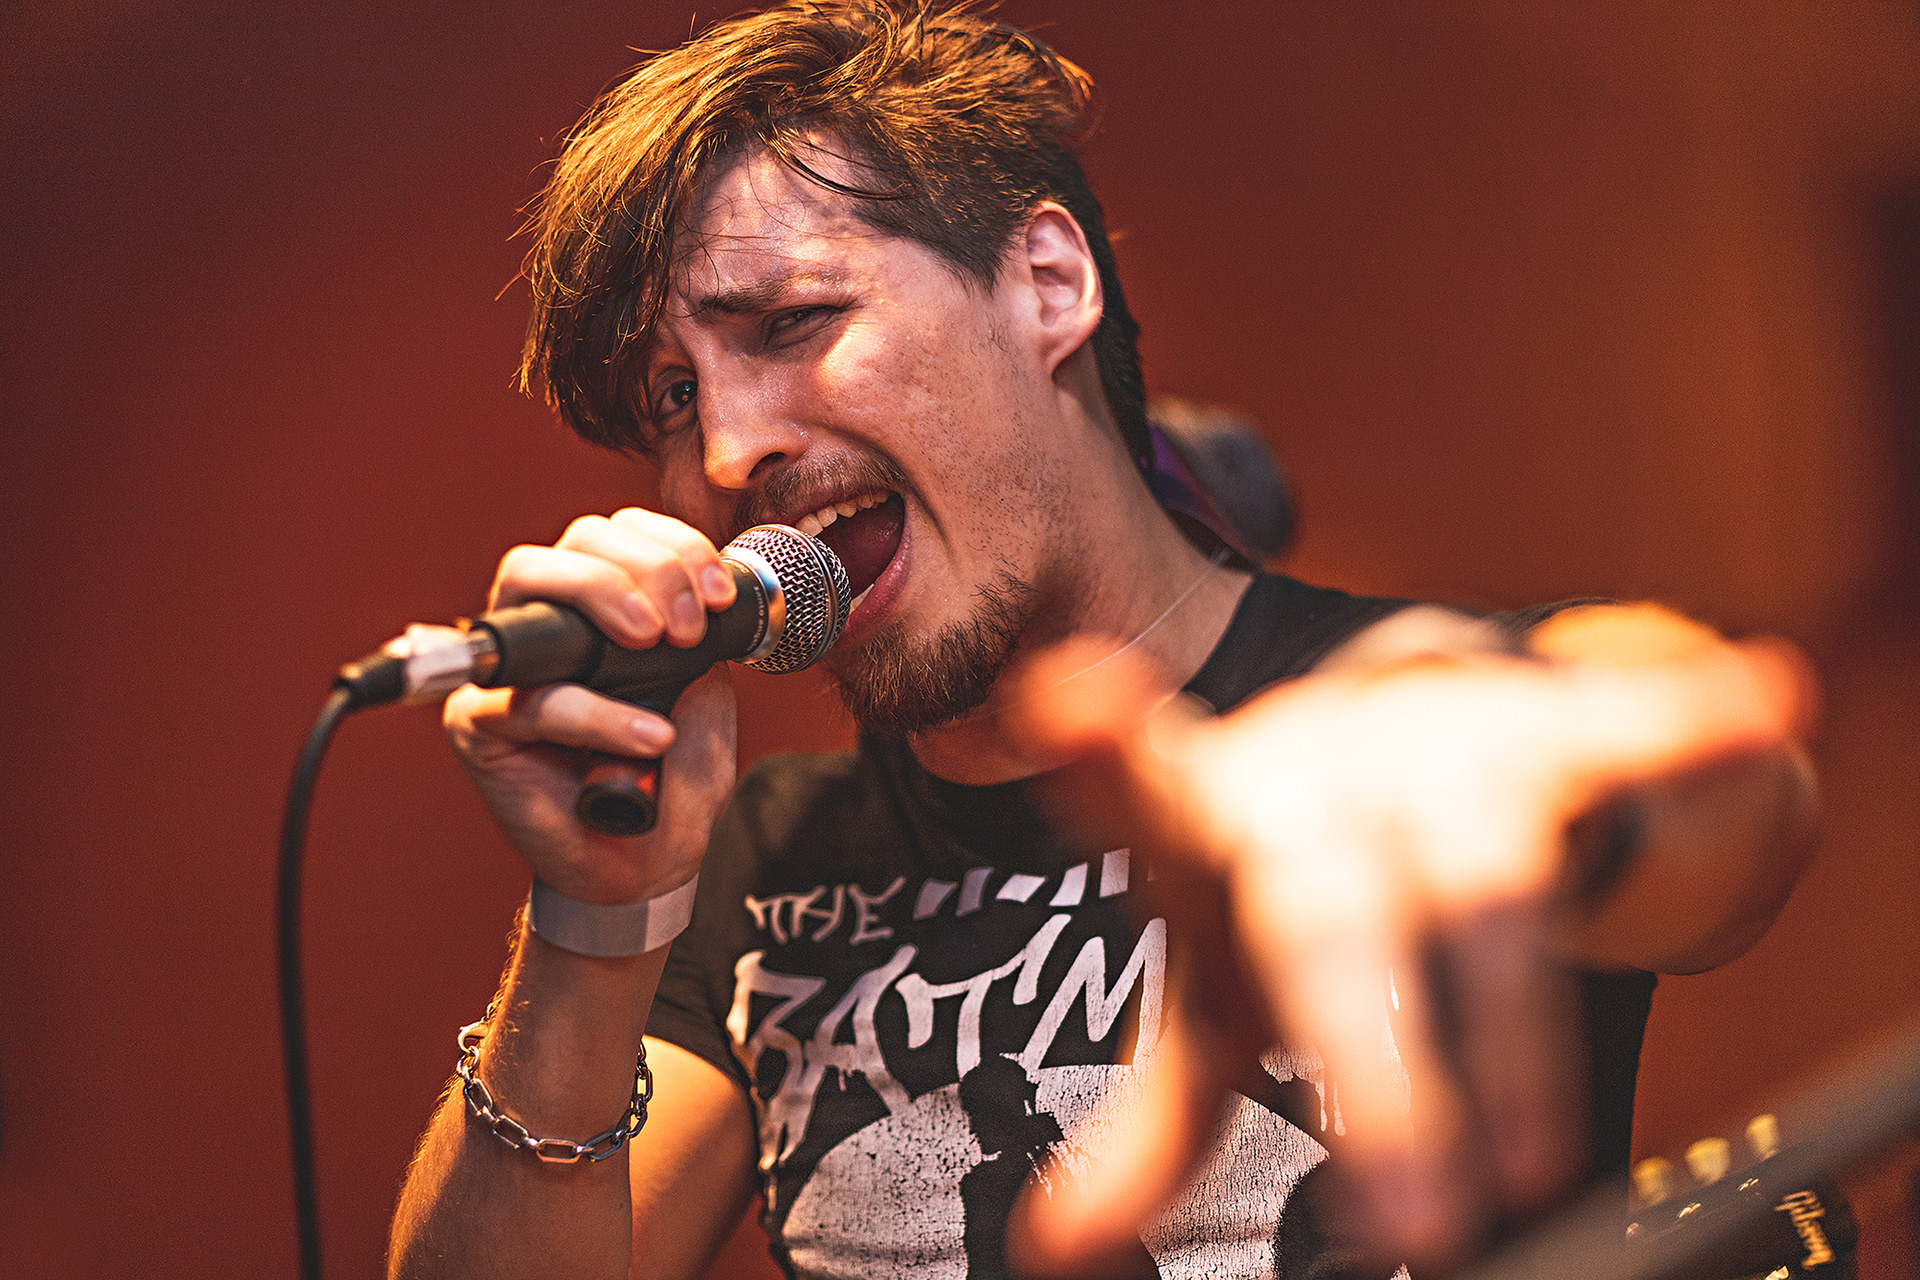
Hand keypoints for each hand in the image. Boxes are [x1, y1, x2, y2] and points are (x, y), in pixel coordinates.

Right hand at [443, 508, 741, 903]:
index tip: (719, 595)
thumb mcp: (705, 698)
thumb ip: (698, 645)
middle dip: (645, 564)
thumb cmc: (669, 779)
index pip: (622, 532)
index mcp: (605, 605)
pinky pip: (533, 700)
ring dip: (604, 594)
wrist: (646, 866)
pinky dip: (596, 713)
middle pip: (576, 539)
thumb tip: (695, 602)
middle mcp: (551, 623)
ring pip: (529, 580)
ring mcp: (509, 668)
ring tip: (663, 645)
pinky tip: (651, 737)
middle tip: (688, 627)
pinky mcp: (481, 725)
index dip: (672, 544)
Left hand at [1002, 622, 1813, 1271]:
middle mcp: (1313, 784)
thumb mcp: (1214, 990)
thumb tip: (1058, 1239)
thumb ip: (1155, 1113)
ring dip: (1514, 1041)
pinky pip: (1621, 736)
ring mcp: (1428, 758)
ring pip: (1481, 899)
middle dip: (1375, 1069)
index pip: (1141, 793)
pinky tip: (1758, 700)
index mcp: (1205, 824)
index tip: (1065, 697)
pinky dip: (1688, 722)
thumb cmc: (1274, 886)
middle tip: (1405, 1216)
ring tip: (1529, 1164)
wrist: (1376, 749)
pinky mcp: (1542, 739)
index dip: (1100, 749)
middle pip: (1331, 918)